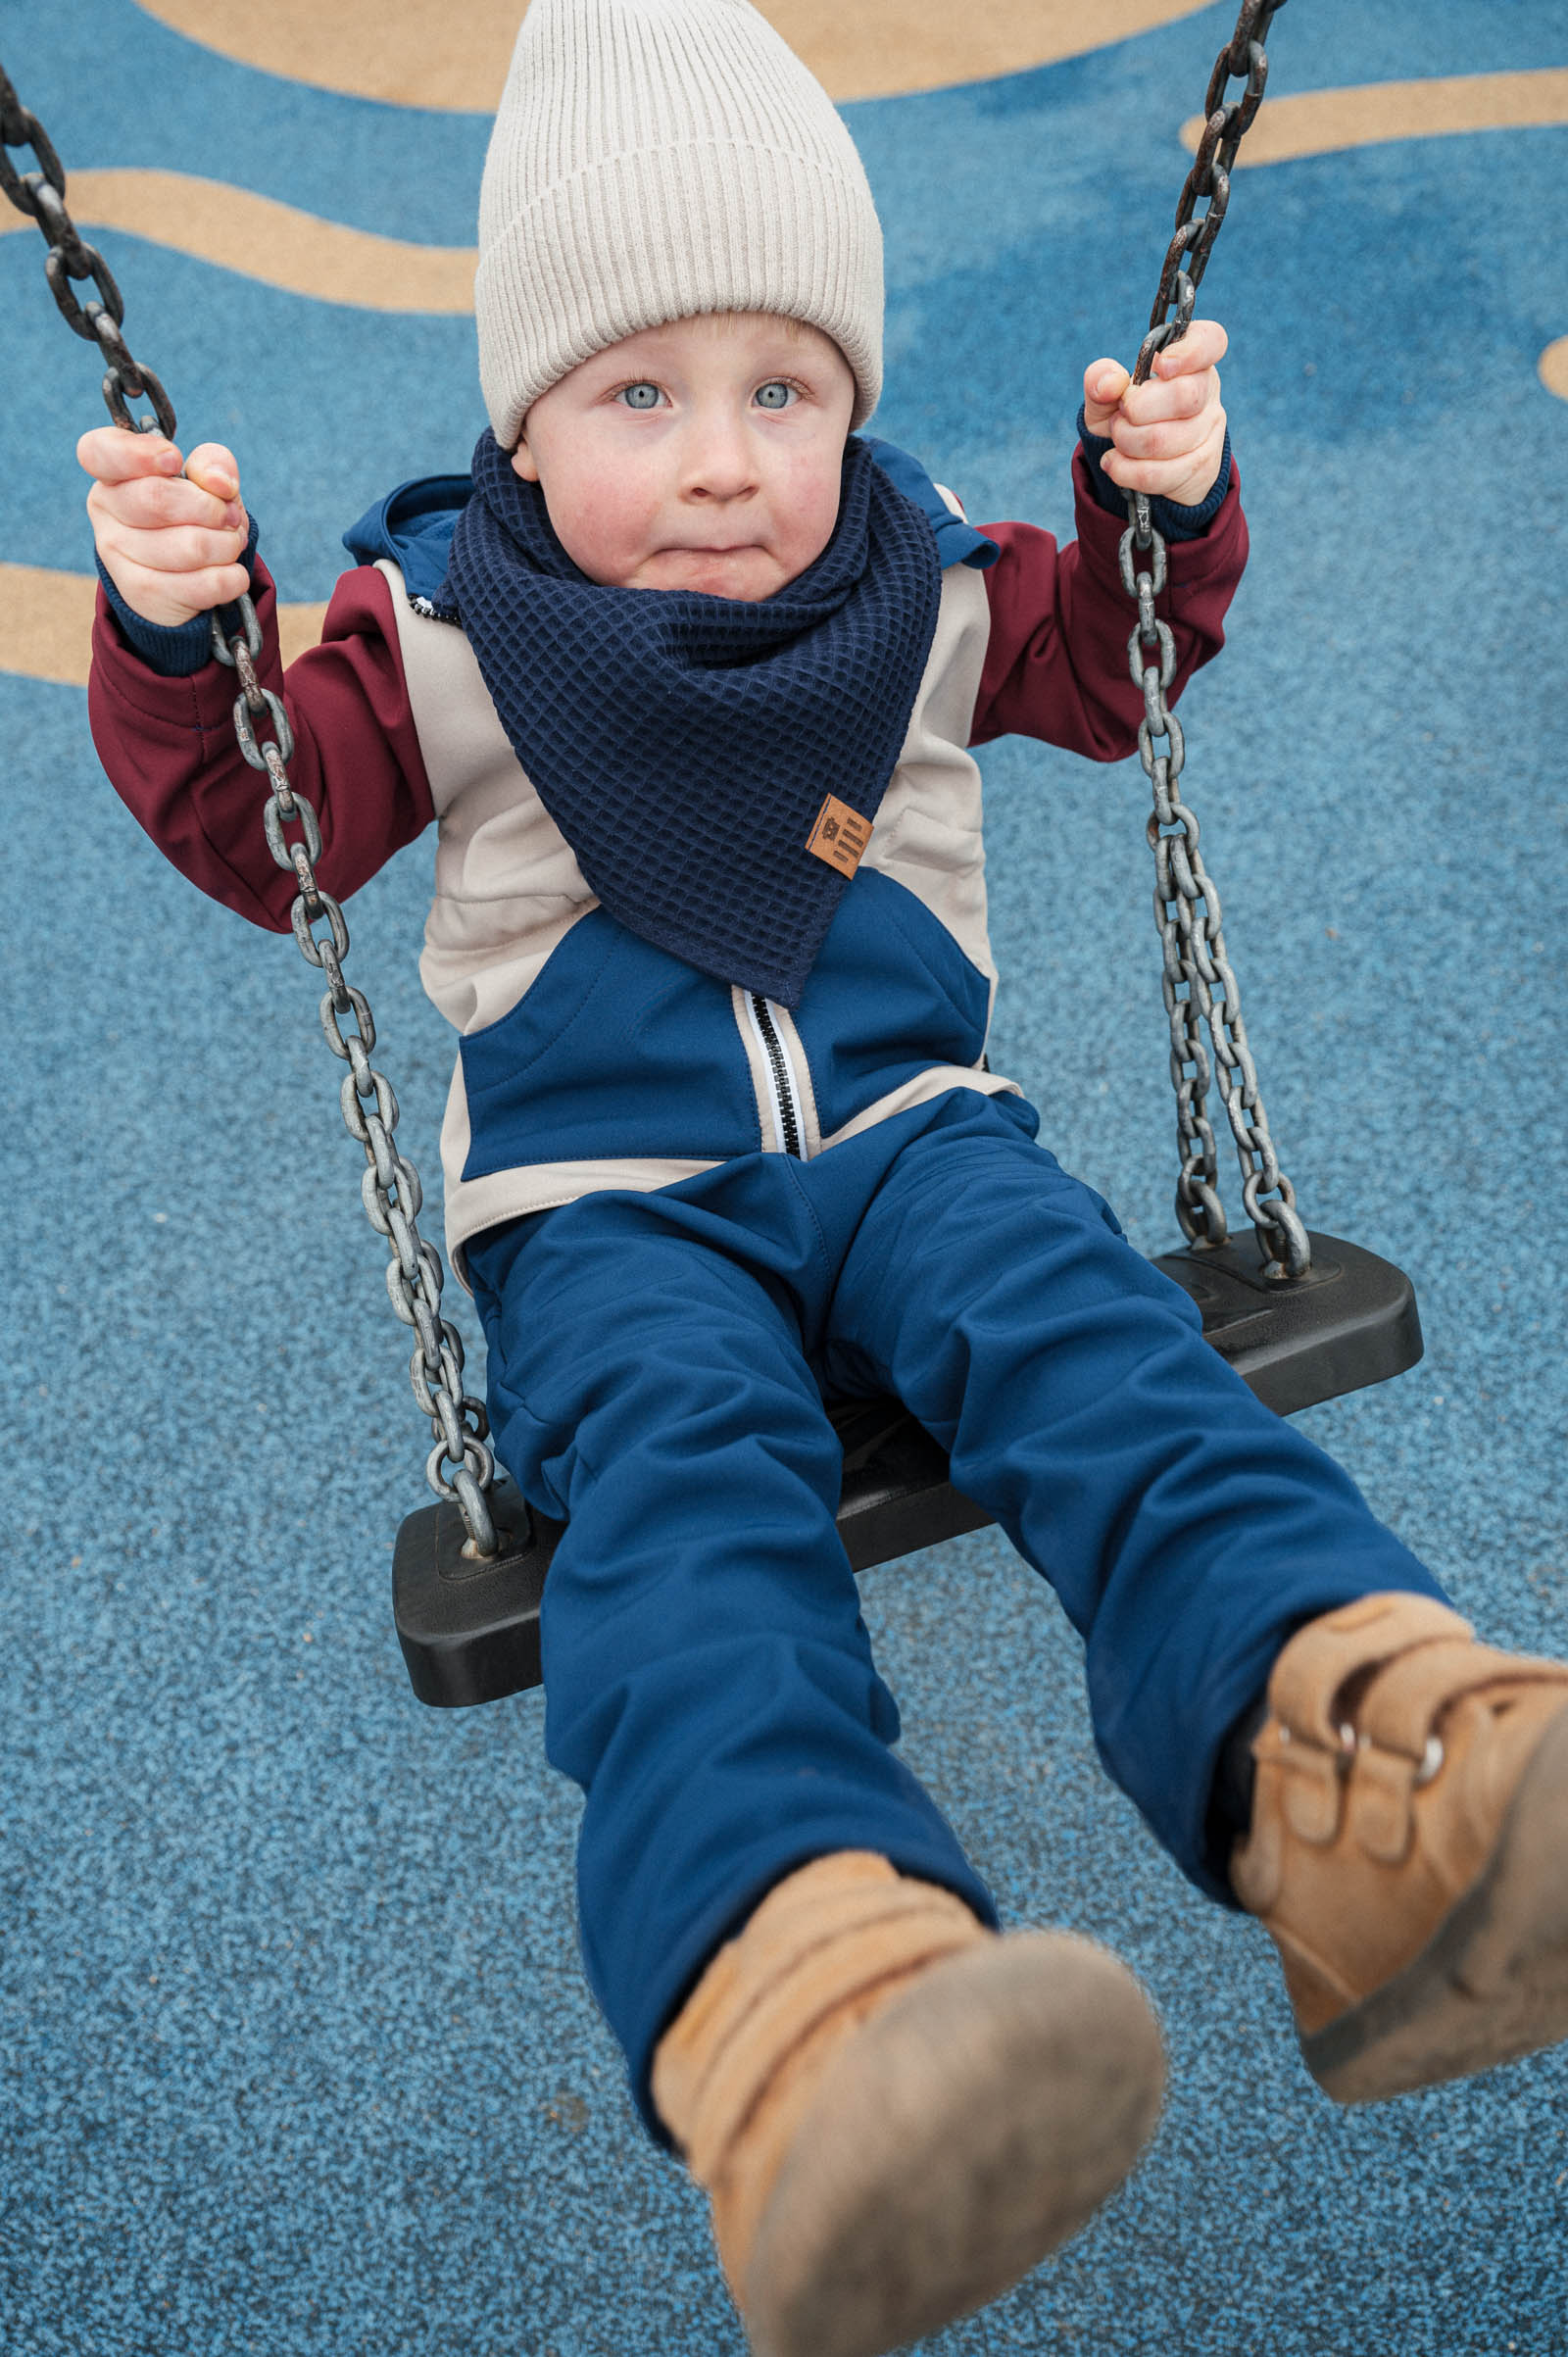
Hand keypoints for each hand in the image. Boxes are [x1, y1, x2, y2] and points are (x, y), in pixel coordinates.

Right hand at [78, 427, 249, 628]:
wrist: (184, 582)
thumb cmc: (193, 518)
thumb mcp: (206, 482)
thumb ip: (213, 464)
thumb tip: (220, 483)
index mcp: (113, 473)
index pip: (99, 451)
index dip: (138, 453)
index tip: (174, 461)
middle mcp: (105, 511)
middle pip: (158, 498)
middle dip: (212, 508)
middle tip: (230, 516)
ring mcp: (117, 555)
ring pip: (190, 547)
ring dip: (228, 545)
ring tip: (231, 544)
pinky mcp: (141, 594)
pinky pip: (205, 584)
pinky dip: (233, 577)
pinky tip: (231, 573)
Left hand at [1082, 318, 1228, 510]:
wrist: (1132, 461)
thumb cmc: (1124, 416)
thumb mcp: (1104, 394)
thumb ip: (1100, 379)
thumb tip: (1111, 383)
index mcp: (1190, 360)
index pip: (1211, 341)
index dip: (1190, 352)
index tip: (1160, 367)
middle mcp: (1207, 392)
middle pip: (1185, 396)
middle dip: (1138, 409)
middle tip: (1122, 413)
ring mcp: (1210, 432)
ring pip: (1166, 440)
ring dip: (1126, 442)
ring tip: (1118, 437)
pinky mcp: (1203, 468)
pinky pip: (1161, 474)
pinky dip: (1126, 471)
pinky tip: (1114, 463)